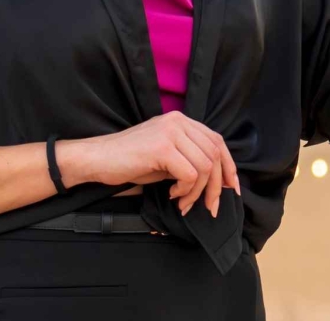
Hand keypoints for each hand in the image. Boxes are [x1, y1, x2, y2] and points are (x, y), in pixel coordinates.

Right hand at [75, 110, 239, 217]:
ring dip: (197, 192)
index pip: (217, 141)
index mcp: (181, 121)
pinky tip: (171, 194)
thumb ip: (188, 159)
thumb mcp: (165, 157)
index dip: (229, 166)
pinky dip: (185, 190)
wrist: (97, 159)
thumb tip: (216, 181)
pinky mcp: (163, 148)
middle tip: (210, 207)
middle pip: (215, 154)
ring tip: (182, 202)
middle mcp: (179, 122)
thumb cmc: (129, 162)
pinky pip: (190, 174)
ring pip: (205, 167)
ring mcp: (171, 133)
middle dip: (217, 186)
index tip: (232, 189)